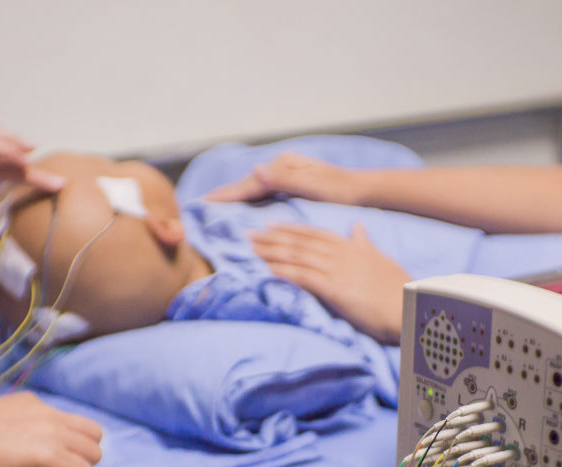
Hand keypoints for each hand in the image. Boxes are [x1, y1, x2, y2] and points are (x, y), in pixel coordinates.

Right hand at [204, 151, 359, 204]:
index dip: (227, 195)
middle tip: (200, 204)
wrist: (362, 190)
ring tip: (214, 205)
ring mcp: (286, 172)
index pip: (249, 184)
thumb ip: (285, 179)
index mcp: (284, 166)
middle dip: (225, 194)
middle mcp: (282, 165)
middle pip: (247, 183)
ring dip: (234, 195)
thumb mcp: (314, 187)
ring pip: (253, 186)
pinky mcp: (291, 180)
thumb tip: (256, 170)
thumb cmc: (341, 191)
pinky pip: (262, 190)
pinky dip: (248, 197)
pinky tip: (242, 203)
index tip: (205, 202)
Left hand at [249, 222, 409, 343]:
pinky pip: (302, 276)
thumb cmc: (397, 287)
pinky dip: (282, 271)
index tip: (268, 225)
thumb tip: (358, 226)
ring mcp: (336, 269)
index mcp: (349, 245)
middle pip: (299, 241)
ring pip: (296, 256)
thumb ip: (365, 243)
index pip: (313, 233)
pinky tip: (265, 270)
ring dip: (270, 252)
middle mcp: (340, 253)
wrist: (407, 306)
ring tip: (249, 249)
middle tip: (246, 234)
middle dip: (271, 237)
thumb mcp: (381, 258)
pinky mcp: (334, 288)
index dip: (289, 229)